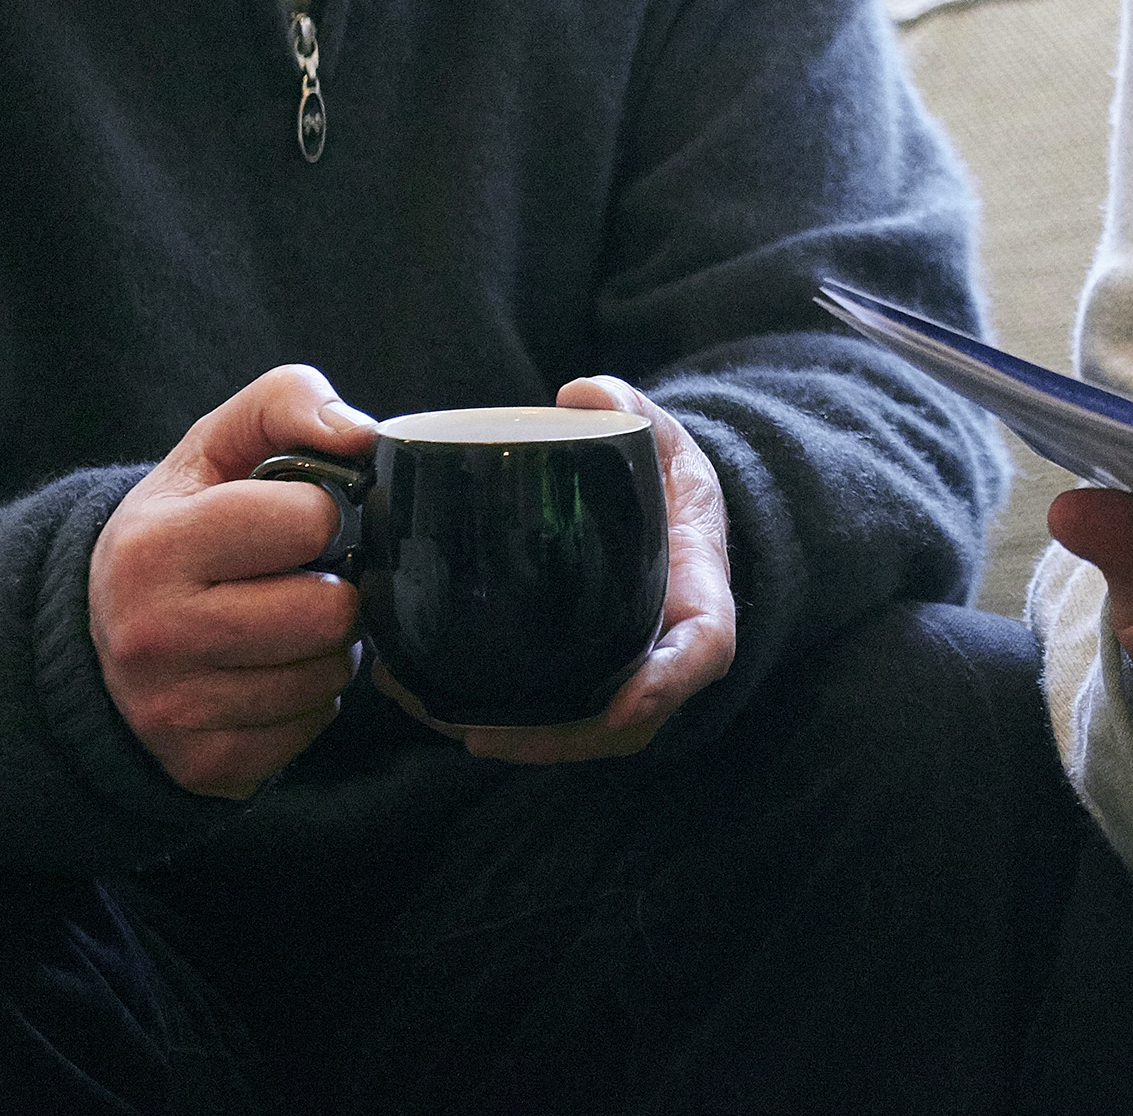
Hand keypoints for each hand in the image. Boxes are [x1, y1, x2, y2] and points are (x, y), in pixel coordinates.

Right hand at [89, 363, 378, 798]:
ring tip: (283, 622)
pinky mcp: (204, 766)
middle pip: (331, 613)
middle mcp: (153, 636)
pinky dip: (307, 699)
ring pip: (330, 675)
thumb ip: (287, 402)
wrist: (96, 636)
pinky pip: (311, 727)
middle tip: (303, 579)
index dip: (320, 513)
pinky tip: (268, 670)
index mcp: (152, 548)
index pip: (308, 521)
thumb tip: (362, 435)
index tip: (292, 520)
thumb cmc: (180, 526)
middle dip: (335, 588)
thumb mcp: (213, 447)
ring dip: (327, 647)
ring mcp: (175, 711)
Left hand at [388, 376, 736, 764]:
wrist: (678, 518)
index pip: (701, 648)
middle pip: (626, 720)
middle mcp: (670, 649)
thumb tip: (580, 394)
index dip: (666, 683)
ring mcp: (633, 674)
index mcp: (701, 592)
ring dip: (512, 739)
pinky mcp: (593, 679)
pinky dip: (500, 723)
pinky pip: (555, 720)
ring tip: (434, 715)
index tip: (624, 703)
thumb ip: (629, 410)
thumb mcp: (664, 438)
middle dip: (555, 737)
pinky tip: (431, 703)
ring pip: (582, 733)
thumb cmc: (671, 485)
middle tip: (480, 730)